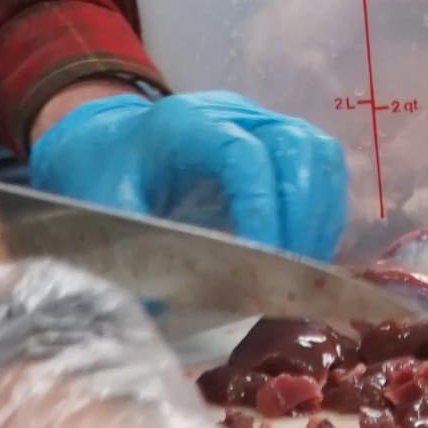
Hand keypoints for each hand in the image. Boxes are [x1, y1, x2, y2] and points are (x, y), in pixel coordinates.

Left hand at [29, 90, 349, 261]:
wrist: (109, 143)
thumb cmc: (105, 174)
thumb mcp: (103, 209)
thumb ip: (132, 252)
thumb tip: (160, 314)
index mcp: (185, 124)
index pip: (244, 156)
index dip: (262, 208)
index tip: (264, 262)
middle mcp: (233, 113)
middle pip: (295, 147)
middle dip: (302, 216)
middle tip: (292, 275)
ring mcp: (262, 122)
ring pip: (317, 153)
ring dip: (321, 213)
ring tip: (308, 267)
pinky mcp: (280, 140)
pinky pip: (321, 166)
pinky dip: (324, 208)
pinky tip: (309, 250)